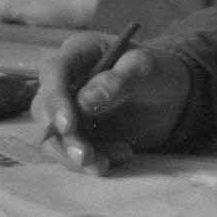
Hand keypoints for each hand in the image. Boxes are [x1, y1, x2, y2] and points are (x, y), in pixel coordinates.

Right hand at [30, 31, 190, 173]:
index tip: (69, 126)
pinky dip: (93, 161)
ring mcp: (69, 109)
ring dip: (74, 156)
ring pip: (54, 138)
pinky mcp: (78, 134)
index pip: (53, 72)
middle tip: (87, 156)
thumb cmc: (157, 72)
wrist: (172, 98)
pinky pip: (72, 153)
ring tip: (106, 164)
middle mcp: (66, 80)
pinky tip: (123, 154)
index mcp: (79, 53)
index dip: (55, 99)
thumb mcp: (145, 69)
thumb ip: (117, 81)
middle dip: (62, 137)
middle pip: (44, 109)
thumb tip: (85, 100)